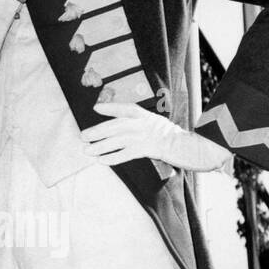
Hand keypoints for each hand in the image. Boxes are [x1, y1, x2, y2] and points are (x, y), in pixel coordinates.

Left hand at [82, 104, 232, 172]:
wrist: (185, 147)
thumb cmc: (168, 136)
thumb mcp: (153, 124)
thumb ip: (137, 123)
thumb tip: (117, 127)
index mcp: (145, 115)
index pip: (125, 108)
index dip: (110, 108)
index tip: (95, 108)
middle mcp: (143, 124)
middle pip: (116, 125)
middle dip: (98, 130)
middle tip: (83, 135)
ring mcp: (144, 137)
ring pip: (117, 140)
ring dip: (100, 146)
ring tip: (87, 150)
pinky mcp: (146, 150)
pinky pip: (126, 154)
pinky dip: (113, 157)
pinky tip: (102, 160)